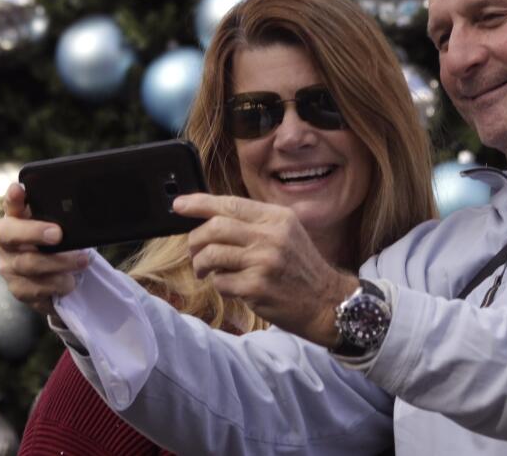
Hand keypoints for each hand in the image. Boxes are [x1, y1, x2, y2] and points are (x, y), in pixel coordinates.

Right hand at [0, 182, 88, 318]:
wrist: (57, 276)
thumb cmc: (58, 243)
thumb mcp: (60, 226)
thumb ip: (63, 216)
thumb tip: (86, 206)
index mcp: (16, 219)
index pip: (10, 204)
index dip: (12, 197)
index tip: (19, 188)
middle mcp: (6, 242)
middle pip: (11, 235)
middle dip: (35, 233)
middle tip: (58, 234)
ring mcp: (9, 266)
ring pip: (27, 264)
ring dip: (58, 263)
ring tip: (81, 261)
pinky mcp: (18, 289)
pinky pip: (34, 289)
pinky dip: (56, 285)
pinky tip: (69, 281)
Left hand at [175, 193, 360, 346]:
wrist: (326, 302)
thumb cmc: (301, 267)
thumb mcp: (287, 232)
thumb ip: (255, 223)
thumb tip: (212, 216)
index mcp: (277, 217)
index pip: (230, 204)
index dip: (200, 203)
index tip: (179, 205)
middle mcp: (271, 236)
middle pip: (215, 228)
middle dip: (195, 240)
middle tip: (195, 251)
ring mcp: (264, 262)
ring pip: (212, 255)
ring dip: (201, 265)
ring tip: (206, 271)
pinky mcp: (257, 288)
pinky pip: (220, 283)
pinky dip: (218, 285)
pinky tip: (230, 287)